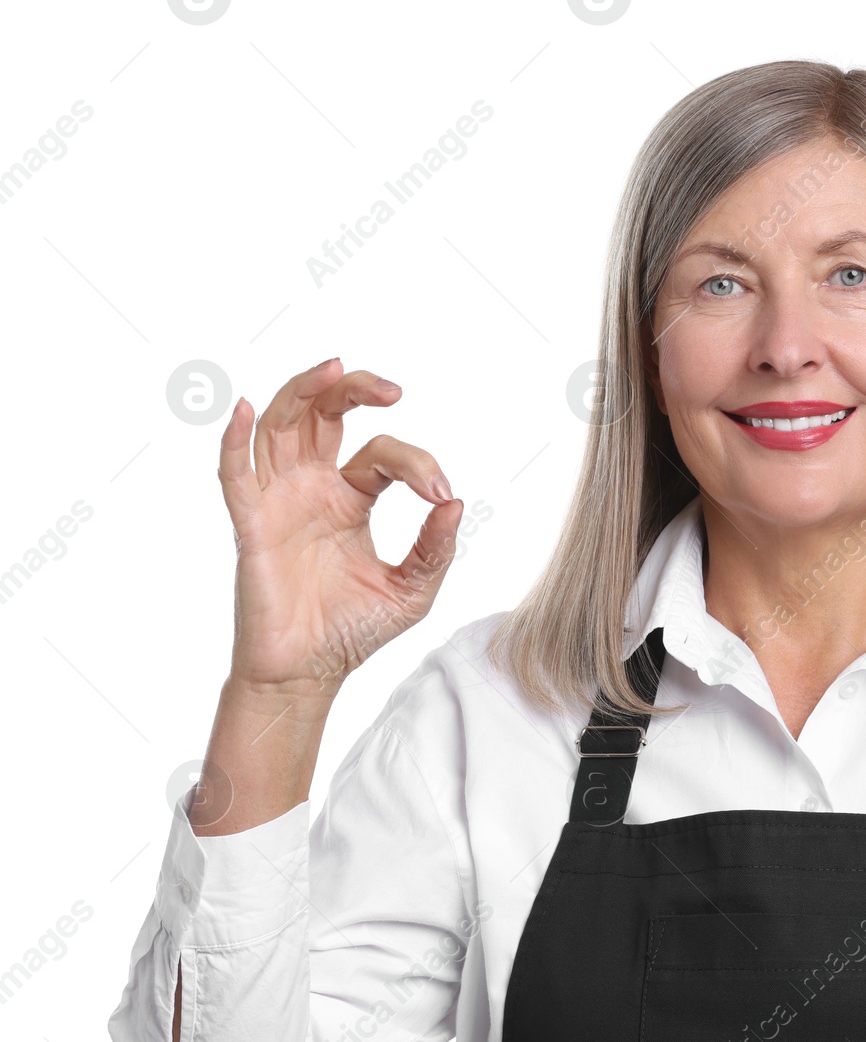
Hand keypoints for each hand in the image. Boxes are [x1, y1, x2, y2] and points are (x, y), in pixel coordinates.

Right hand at [217, 358, 462, 694]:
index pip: (382, 457)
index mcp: (351, 499)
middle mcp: (312, 490)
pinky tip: (244, 409)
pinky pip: (235, 476)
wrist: (309, 674)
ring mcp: (279, 503)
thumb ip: (435, 548)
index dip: (415, 464)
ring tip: (332, 368)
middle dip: (353, 390)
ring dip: (301, 392)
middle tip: (391, 389)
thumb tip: (454, 503)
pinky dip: (234, 440)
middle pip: (323, 416)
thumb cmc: (354, 630)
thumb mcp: (413, 590)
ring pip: (280, 427)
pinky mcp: (252, 526)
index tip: (441, 490)